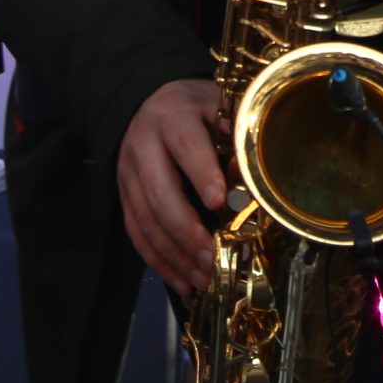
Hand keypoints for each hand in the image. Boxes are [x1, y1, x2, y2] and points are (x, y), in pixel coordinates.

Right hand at [117, 78, 226, 294]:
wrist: (148, 102)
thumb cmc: (195, 108)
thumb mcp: (218, 106)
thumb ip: (236, 136)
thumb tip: (258, 178)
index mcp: (172, 118)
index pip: (186, 145)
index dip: (201, 173)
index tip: (219, 201)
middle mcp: (143, 147)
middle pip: (159, 193)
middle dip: (186, 230)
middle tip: (212, 256)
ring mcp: (129, 175)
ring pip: (145, 220)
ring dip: (175, 255)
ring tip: (203, 278)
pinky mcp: (124, 197)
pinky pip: (136, 233)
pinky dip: (159, 261)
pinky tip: (182, 281)